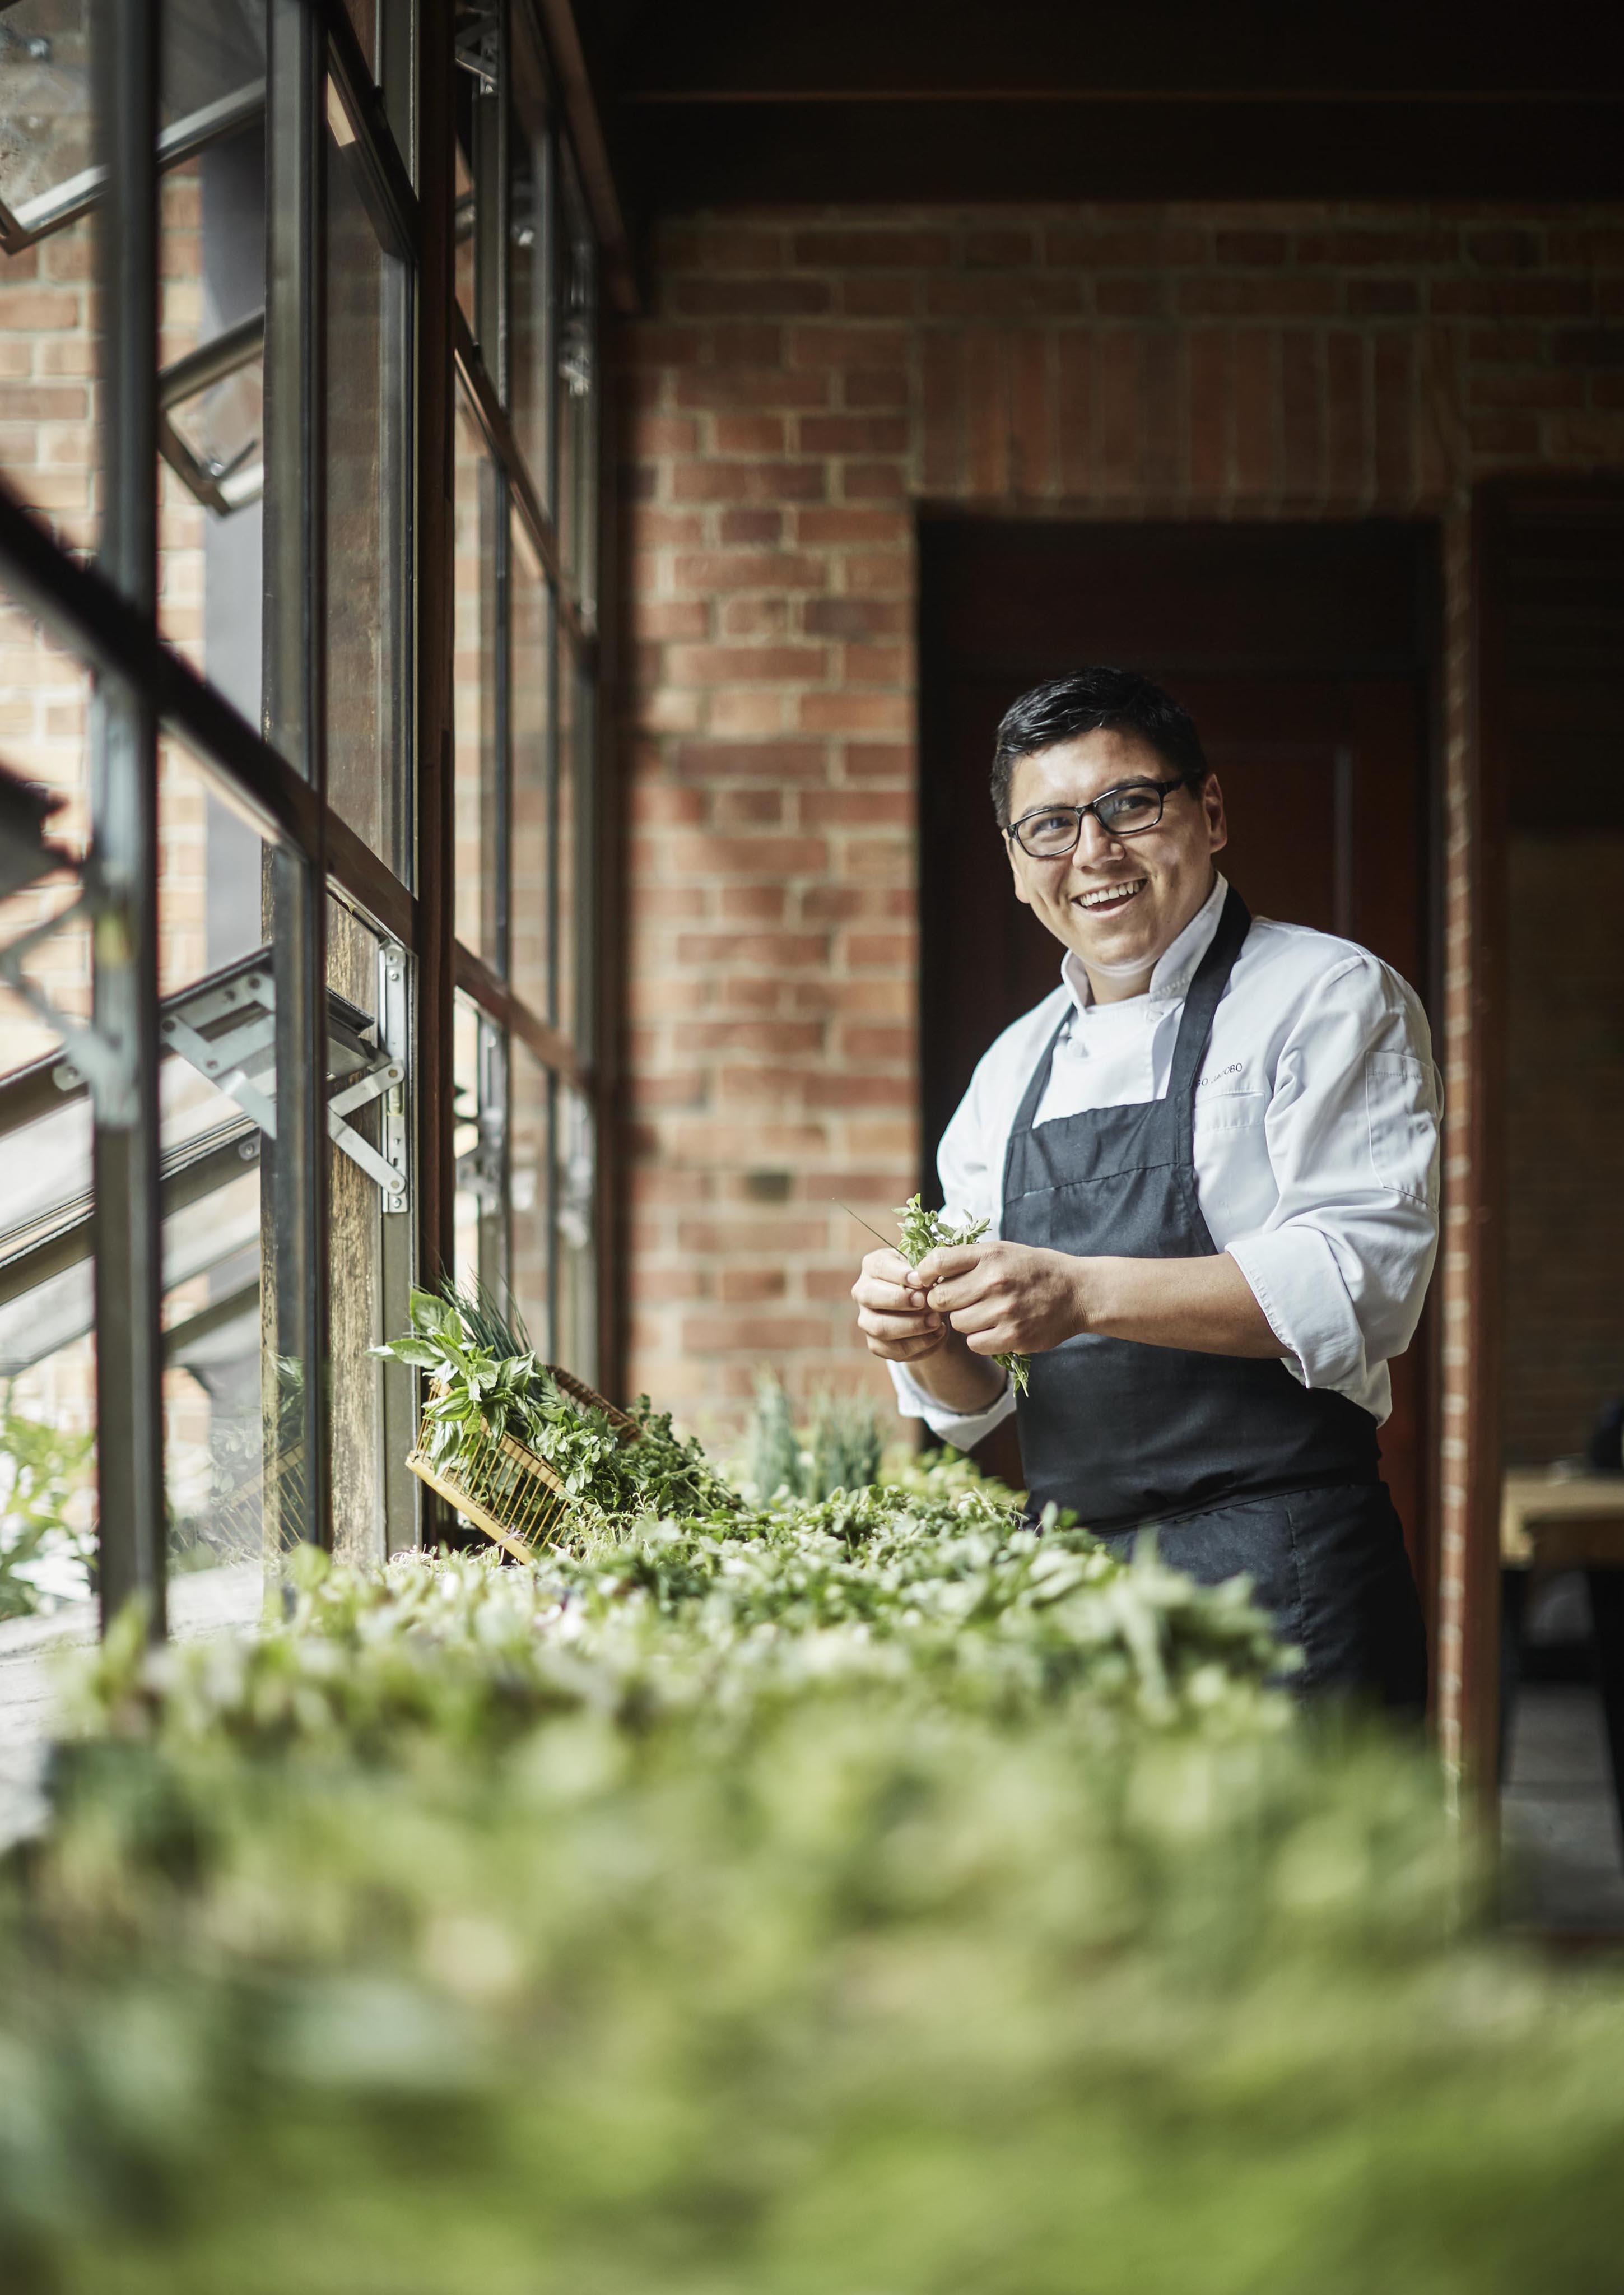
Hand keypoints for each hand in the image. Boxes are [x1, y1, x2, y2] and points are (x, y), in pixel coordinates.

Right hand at [851, 1246, 946, 1363]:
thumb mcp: (926, 1267)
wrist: (932, 1309)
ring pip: (879, 1327)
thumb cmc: (926, 1280)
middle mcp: (863, 1292)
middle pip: (869, 1296)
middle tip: (923, 1301)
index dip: (898, 1274)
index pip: (877, 1266)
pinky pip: (893, 1349)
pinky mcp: (876, 1344)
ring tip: (936, 1321)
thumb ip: (925, 1268)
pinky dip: (919, 1344)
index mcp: (873, 1266)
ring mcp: (867, 1320)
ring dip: (911, 1325)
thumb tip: (925, 1279)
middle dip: (898, 1299)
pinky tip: (937, 1333)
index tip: (920, 1280)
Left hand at [914, 1240, 1087, 1358]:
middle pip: (941, 1298)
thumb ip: (968, 1259)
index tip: (926, 1280)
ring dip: (965, 1321)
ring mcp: (1005, 1311)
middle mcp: (995, 1281)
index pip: (938, 1261)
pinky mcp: (1013, 1337)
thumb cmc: (1034, 1270)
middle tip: (958, 1300)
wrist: (1078, 1292)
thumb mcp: (1003, 1251)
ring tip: (984, 1313)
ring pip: (957, 1323)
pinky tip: (994, 1328)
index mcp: (990, 1255)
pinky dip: (980, 1339)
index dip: (924, 1273)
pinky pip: (975, 1343)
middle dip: (943, 1301)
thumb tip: (925, 1271)